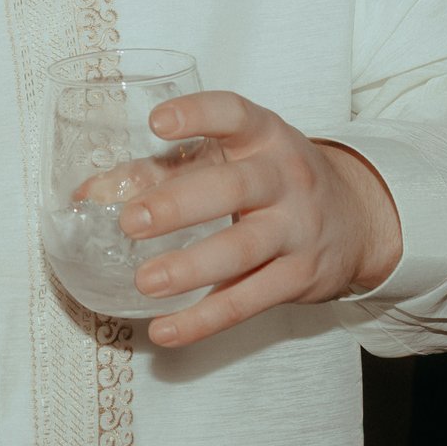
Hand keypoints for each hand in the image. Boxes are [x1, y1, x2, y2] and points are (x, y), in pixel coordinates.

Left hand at [110, 91, 401, 347]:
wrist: (357, 218)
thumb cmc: (270, 179)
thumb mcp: (231, 159)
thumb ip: (161, 170)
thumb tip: (88, 193)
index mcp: (264, 136)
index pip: (235, 115)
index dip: (198, 115)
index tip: (158, 122)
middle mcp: (286, 178)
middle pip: (234, 188)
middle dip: (180, 205)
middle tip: (131, 221)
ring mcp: (297, 229)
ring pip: (243, 250)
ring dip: (190, 268)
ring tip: (144, 281)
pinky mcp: (300, 277)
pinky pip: (248, 301)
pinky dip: (205, 319)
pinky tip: (166, 330)